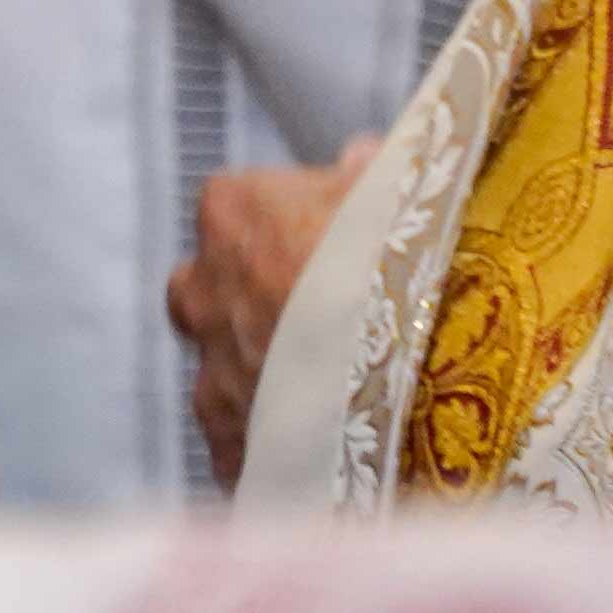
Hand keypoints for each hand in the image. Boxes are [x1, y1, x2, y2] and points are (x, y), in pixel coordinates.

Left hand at [170, 152, 367, 490]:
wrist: (409, 371)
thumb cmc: (399, 263)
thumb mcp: (398, 192)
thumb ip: (370, 175)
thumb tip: (364, 158)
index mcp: (233, 212)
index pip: (240, 203)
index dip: (288, 220)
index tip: (335, 237)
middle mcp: (204, 291)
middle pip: (205, 288)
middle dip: (243, 298)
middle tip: (311, 315)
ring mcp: (212, 373)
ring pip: (217, 370)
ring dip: (258, 375)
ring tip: (327, 393)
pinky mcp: (233, 446)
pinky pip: (240, 447)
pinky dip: (270, 448)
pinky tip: (318, 453)